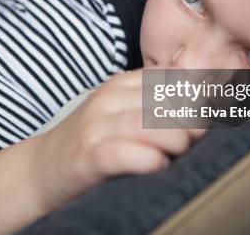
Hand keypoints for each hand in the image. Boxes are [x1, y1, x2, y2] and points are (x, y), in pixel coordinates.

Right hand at [28, 68, 206, 213]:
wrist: (42, 168)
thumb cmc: (93, 142)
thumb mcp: (121, 113)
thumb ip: (155, 106)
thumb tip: (205, 109)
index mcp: (118, 84)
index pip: (168, 81)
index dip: (195, 99)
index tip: (207, 117)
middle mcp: (106, 100)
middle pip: (163, 102)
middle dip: (190, 122)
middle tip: (196, 140)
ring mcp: (94, 128)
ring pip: (147, 125)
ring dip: (175, 141)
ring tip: (180, 153)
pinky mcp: (86, 158)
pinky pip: (123, 154)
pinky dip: (148, 160)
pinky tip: (158, 165)